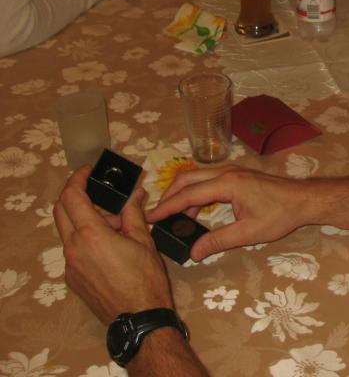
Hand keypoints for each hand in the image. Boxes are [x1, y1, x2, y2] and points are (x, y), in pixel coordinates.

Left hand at [54, 167, 173, 324]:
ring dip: (83, 219)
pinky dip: (85, 238)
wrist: (138, 317)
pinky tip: (109, 245)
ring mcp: (70, 265)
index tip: (88, 172)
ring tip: (115, 223)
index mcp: (91, 234)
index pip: (71, 197)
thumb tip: (135, 194)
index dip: (77, 179)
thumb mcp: (144, 240)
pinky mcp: (72, 278)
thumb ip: (134, 213)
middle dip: (74, 195)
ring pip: (67, 231)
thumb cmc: (146, 278)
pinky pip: (73, 249)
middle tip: (95, 189)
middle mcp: (73, 247)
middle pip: (60, 211)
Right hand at [147, 166, 310, 260]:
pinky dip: (195, 192)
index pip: (188, 194)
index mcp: (227, 184)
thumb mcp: (248, 233)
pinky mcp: (237, 175)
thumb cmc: (279, 215)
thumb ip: (218, 241)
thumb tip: (193, 252)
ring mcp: (232, 171)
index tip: (149, 217)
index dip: (166, 207)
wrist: (303, 199)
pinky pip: (207, 180)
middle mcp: (226, 172)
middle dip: (168, 196)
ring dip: (182, 193)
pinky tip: (196, 211)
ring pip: (196, 177)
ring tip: (173, 216)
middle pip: (187, 178)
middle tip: (156, 215)